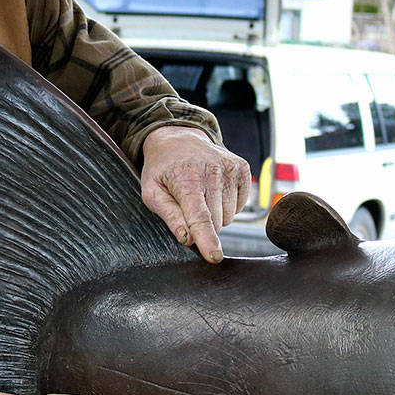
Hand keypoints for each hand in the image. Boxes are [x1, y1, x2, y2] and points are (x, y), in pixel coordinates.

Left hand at [140, 125, 251, 262]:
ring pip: (229, 217)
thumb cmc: (162, 169)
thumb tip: (187, 239)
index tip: (214, 257)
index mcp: (187, 179)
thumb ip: (169, 216)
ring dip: (215, 215)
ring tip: (200, 195)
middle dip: (202, 225)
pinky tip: (213, 190)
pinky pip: (240, 206)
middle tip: (188, 205)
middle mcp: (212, 172)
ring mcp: (230, 168)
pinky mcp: (242, 168)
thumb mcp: (152, 192)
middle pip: (216, 222)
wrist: (179, 138)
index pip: (199, 217)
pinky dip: (227, 205)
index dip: (206, 240)